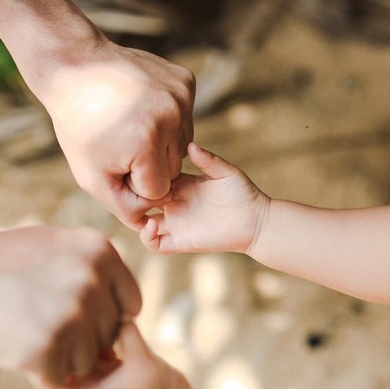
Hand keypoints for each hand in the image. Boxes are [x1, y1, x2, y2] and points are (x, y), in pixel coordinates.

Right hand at [0, 225, 139, 385]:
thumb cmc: (5, 262)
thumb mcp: (60, 247)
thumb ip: (98, 273)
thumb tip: (129, 312)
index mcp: (102, 253)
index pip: (131, 305)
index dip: (106, 319)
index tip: (79, 319)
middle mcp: (92, 281)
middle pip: (109, 336)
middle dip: (82, 340)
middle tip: (42, 325)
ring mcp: (71, 315)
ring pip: (88, 360)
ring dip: (62, 358)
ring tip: (29, 333)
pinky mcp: (46, 347)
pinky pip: (59, 377)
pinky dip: (40, 372)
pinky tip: (18, 346)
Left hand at [30, 323, 192, 388]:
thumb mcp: (143, 362)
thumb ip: (128, 335)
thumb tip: (114, 310)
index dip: (41, 377)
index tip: (45, 351)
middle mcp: (93, 387)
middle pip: (61, 370)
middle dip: (59, 350)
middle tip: (61, 325)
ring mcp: (105, 379)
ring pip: (81, 358)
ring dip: (83, 342)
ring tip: (90, 323)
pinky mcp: (119, 371)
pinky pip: (101, 353)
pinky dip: (103, 341)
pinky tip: (113, 329)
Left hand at [33, 41, 195, 229]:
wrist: (76, 64)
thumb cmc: (80, 125)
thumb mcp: (91, 176)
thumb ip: (123, 207)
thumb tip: (148, 225)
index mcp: (147, 142)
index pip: (159, 190)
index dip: (133, 182)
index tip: (112, 162)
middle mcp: (172, 116)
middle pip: (174, 168)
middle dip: (148, 164)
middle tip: (120, 142)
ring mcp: (182, 95)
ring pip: (183, 144)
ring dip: (160, 143)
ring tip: (131, 125)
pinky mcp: (186, 80)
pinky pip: (186, 117)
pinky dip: (168, 119)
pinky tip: (142, 107)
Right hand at [140, 143, 268, 253]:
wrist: (256, 221)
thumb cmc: (243, 194)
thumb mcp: (225, 171)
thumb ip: (208, 159)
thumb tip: (189, 144)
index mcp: (181, 184)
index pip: (151, 178)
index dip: (143, 174)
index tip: (141, 170)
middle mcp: (174, 204)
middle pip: (141, 199)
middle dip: (133, 195)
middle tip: (134, 190)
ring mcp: (176, 223)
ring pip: (142, 222)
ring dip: (134, 217)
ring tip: (140, 207)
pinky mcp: (181, 242)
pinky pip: (155, 244)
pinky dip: (146, 237)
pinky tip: (151, 224)